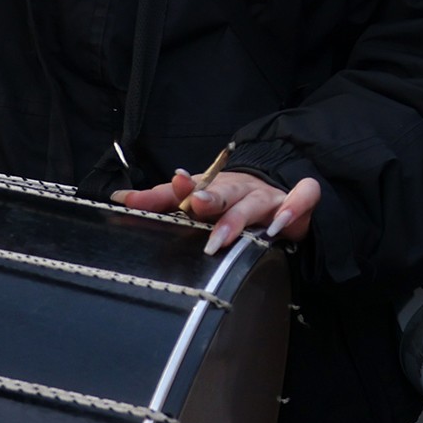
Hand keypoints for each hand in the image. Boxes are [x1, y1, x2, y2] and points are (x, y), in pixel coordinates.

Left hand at [115, 165, 320, 254]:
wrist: (280, 192)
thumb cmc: (233, 199)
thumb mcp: (198, 197)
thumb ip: (161, 199)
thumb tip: (119, 198)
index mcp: (215, 186)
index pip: (196, 184)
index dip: (184, 186)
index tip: (174, 184)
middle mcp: (240, 188)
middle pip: (225, 190)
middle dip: (210, 197)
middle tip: (194, 205)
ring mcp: (268, 196)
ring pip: (254, 202)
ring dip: (238, 217)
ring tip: (220, 238)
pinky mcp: (295, 204)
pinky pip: (303, 196)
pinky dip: (294, 206)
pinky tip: (280, 225)